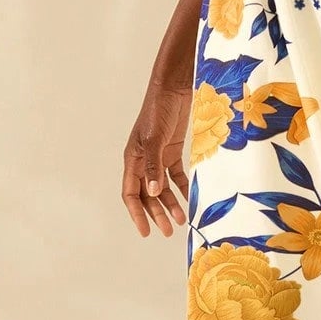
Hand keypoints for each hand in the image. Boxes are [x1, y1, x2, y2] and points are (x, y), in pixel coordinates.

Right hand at [122, 80, 192, 236]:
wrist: (173, 88)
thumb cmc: (158, 110)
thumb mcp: (154, 139)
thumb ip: (153, 167)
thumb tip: (152, 194)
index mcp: (132, 159)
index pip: (130, 193)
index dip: (137, 213)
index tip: (146, 231)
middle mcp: (143, 161)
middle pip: (147, 194)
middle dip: (156, 213)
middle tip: (167, 231)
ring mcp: (158, 156)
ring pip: (162, 187)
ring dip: (170, 204)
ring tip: (182, 220)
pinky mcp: (173, 151)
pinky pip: (175, 175)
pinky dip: (182, 187)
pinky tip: (190, 199)